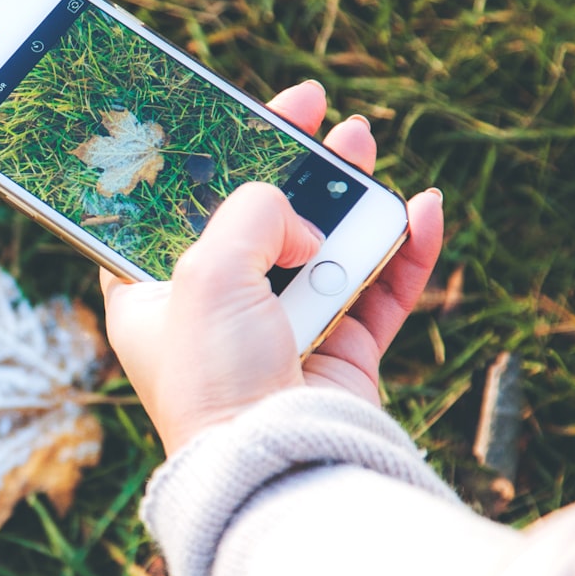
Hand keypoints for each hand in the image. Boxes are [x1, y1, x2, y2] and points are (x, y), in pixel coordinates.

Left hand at [101, 81, 443, 454]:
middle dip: (289, 163)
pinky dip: (401, 253)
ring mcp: (278, 330)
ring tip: (363, 142)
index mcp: (154, 294)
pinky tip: (420, 210)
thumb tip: (304, 221)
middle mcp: (214, 311)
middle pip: (256, 219)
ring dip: (346, 195)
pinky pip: (375, 292)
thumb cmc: (214, 375)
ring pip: (320, 246)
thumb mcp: (206, 270)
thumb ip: (250, 214)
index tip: (234, 117)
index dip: (203, 160)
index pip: (174, 209)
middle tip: (314, 110)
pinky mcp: (336, 353)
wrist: (274, 465)